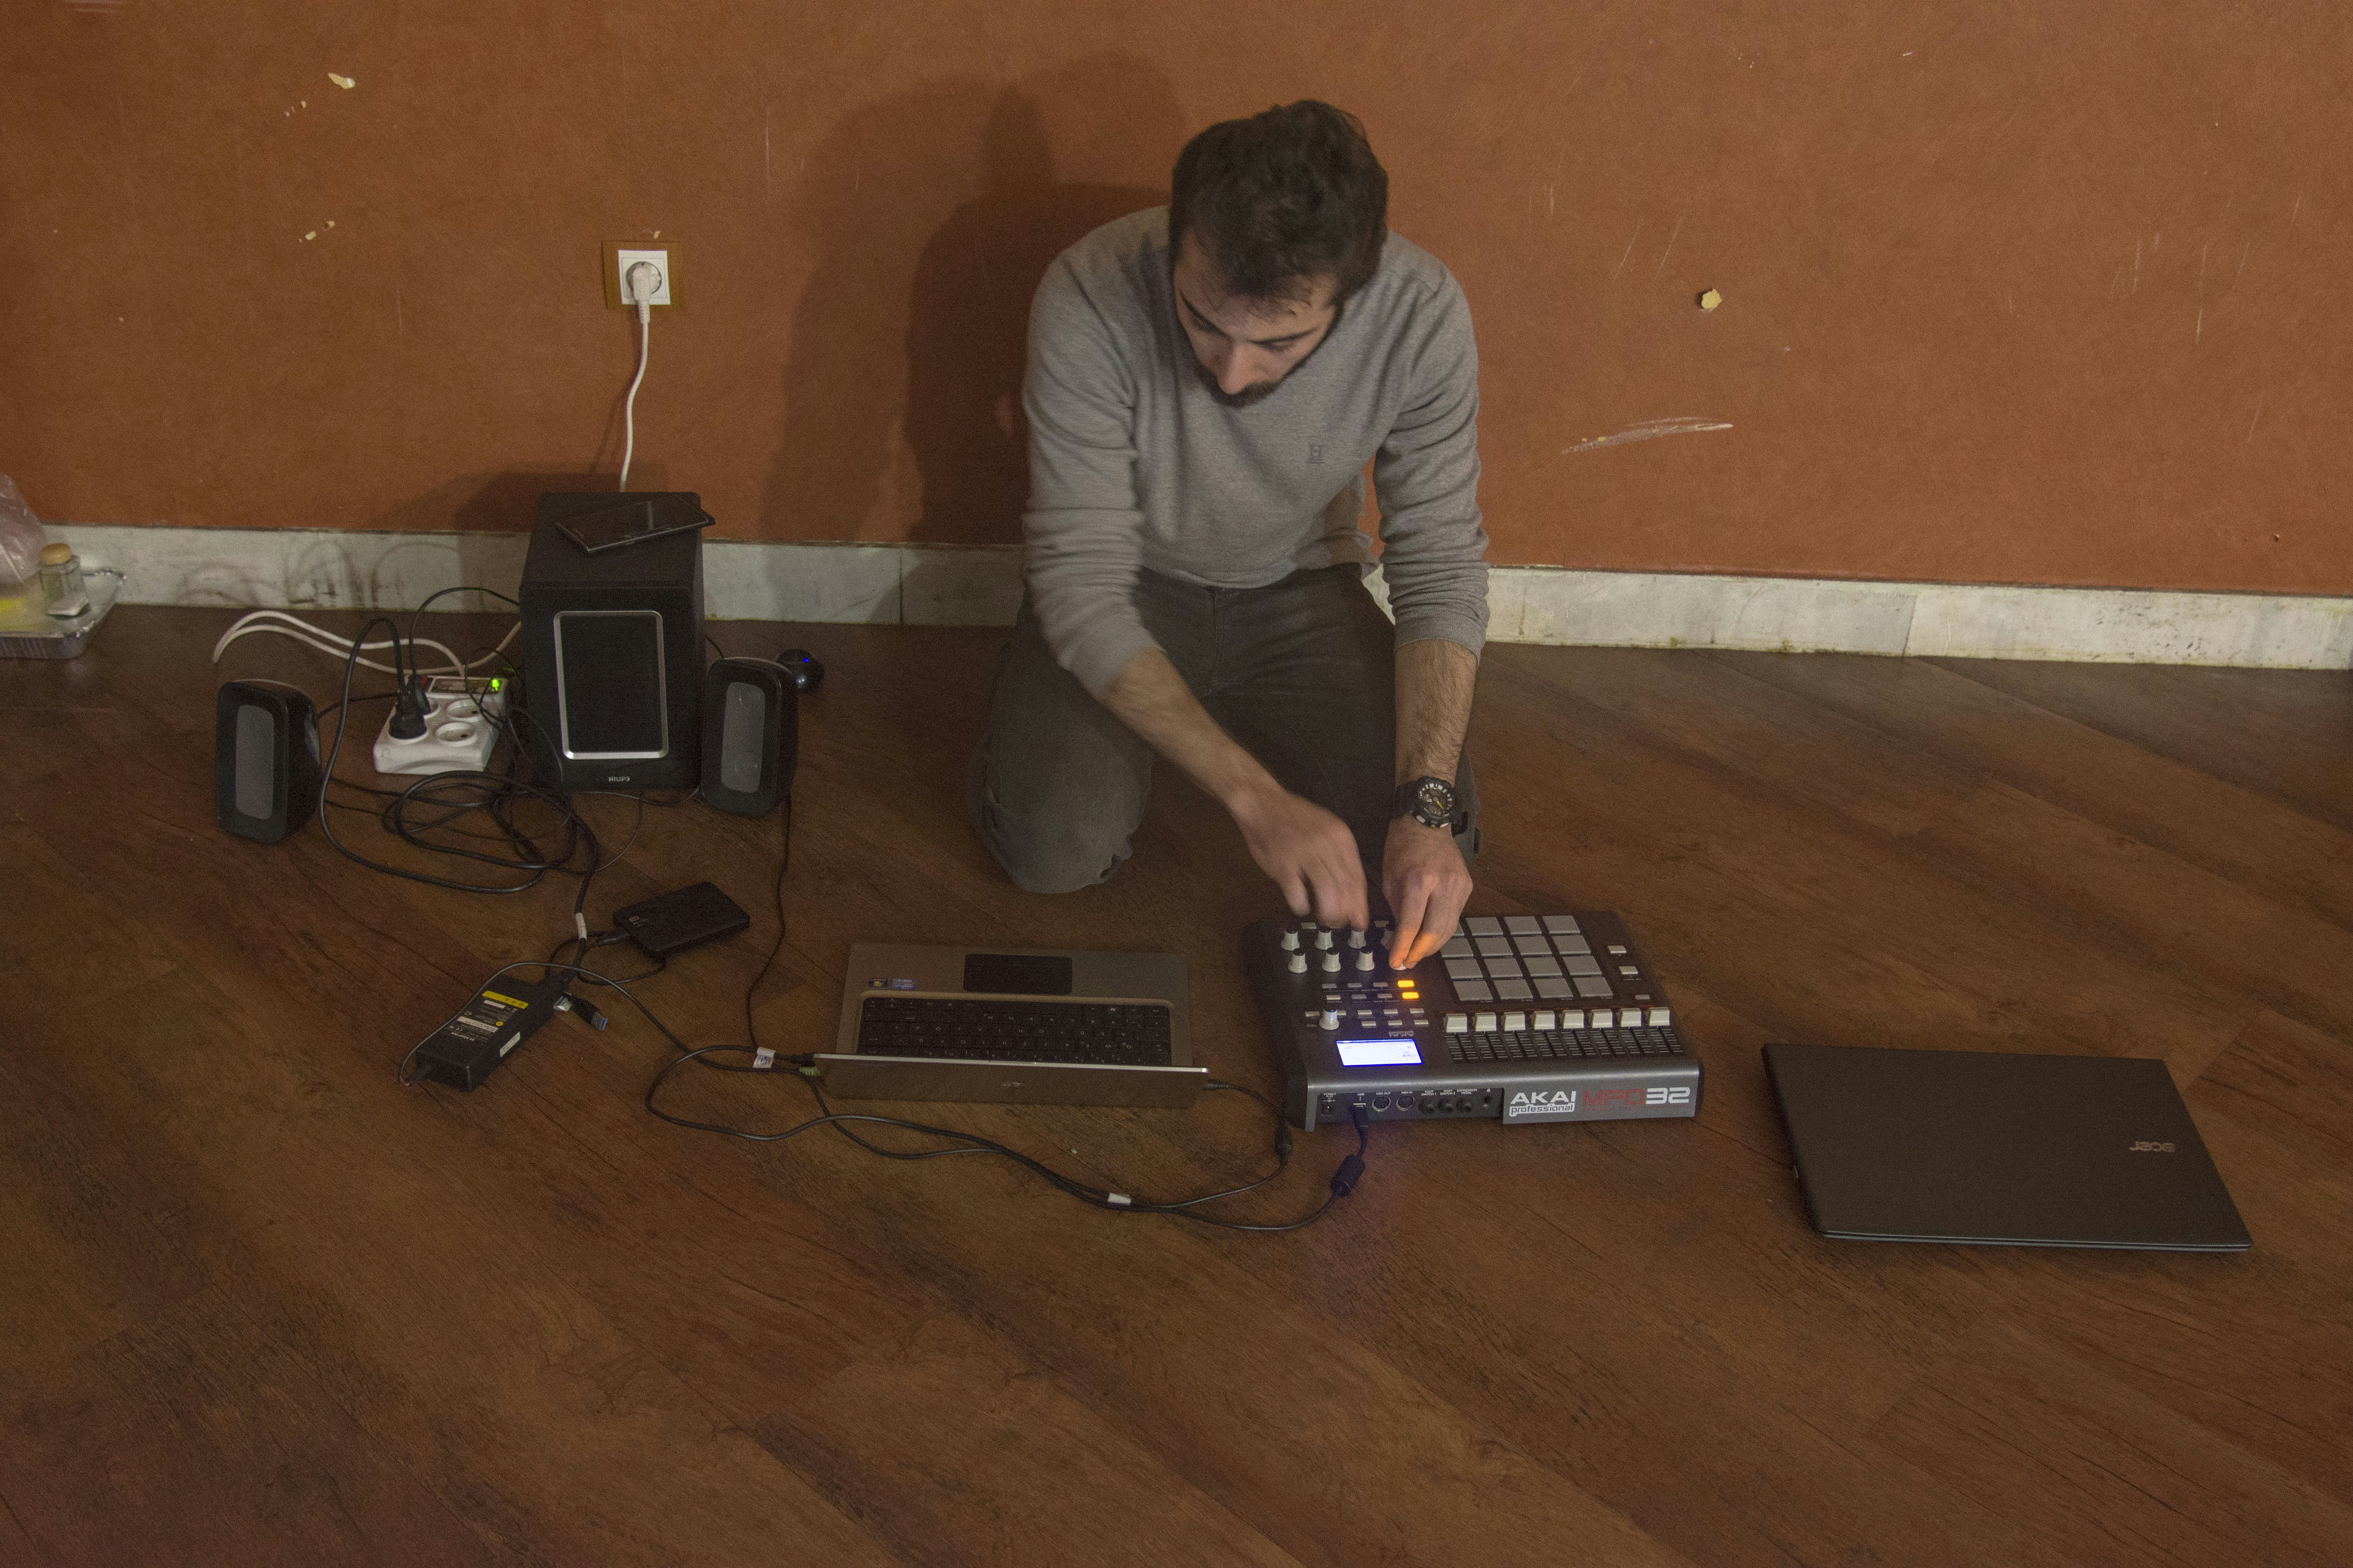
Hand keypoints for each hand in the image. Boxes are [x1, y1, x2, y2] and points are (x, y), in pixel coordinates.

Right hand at [1230, 785, 1369, 929]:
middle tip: (1338, 923)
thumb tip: (1350, 893)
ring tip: (1322, 918)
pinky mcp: (1283, 864)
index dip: (1359, 904)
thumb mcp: (1326, 831)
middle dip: (1344, 912)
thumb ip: (1339, 859)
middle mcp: (1327, 846)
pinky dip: (1301, 905)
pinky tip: (1300, 905)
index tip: (1360, 922)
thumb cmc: (1296, 820)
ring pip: (1326, 893)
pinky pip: (1297, 894)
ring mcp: (1305, 855)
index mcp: (1341, 839)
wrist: (1264, 803)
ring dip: (1326, 912)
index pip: (1357, 878)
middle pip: (1344, 888)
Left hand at [1383, 816, 1471, 967]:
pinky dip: (1441, 930)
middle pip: (1435, 932)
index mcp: (1419, 881)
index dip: (1403, 948)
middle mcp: (1443, 884)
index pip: (1412, 925)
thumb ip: (1396, 910)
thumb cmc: (1403, 847)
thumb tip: (1398, 939)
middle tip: (1407, 962)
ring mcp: (1459, 885)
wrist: (1427, 822)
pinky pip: (1455, 916)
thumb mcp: (1389, 878)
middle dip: (1420, 952)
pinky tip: (1429, 936)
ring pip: (1449, 928)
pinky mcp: (1467, 886)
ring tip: (1417, 954)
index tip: (1395, 962)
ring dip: (1432, 945)